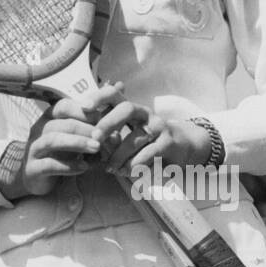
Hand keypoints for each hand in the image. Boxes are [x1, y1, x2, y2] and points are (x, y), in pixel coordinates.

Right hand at [0, 83, 127, 198]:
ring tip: (96, 149)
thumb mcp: (84, 135)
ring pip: (52, 140)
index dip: (83, 110)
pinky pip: (49, 164)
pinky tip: (84, 167)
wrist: (44, 183)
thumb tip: (120, 85)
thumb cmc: (66, 154)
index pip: (64, 106)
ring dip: (77, 143)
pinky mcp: (33, 169)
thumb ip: (100, 116)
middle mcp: (39, 130)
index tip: (102, 117)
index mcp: (50, 118)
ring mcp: (33, 149)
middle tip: (103, 136)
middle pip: (60, 122)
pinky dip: (68, 165)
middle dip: (84, 128)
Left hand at [95, 102, 212, 175]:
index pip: (114, 94)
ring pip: (135, 137)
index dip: (99, 97)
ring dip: (119, 155)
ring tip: (110, 168)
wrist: (181, 147)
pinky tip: (126, 172)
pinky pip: (148, 153)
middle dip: (109, 122)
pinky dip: (135, 164)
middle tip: (95, 138)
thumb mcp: (128, 134)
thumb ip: (109, 136)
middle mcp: (145, 113)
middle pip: (127, 109)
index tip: (83, 106)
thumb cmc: (146, 142)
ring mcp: (159, 126)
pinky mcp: (168, 142)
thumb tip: (84, 144)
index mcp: (131, 108)